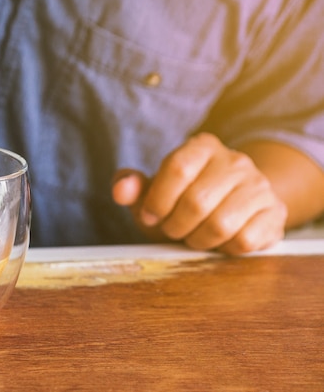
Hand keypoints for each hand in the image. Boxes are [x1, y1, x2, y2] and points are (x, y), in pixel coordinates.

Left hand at [111, 132, 286, 254]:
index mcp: (202, 146)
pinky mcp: (275, 212)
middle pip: (197, 201)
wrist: (233, 205)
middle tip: (173, 230)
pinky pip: (244, 241)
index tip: (149, 216)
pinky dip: (224, 249)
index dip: (158, 200)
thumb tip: (121, 189)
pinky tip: (220, 241)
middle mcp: (235, 160)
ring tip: (194, 236)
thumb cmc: (182, 200)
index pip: (177, 167)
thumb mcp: (153, 192)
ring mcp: (259, 185)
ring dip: (198, 240)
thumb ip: (131, 187)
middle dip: (176, 226)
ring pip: (221, 225)